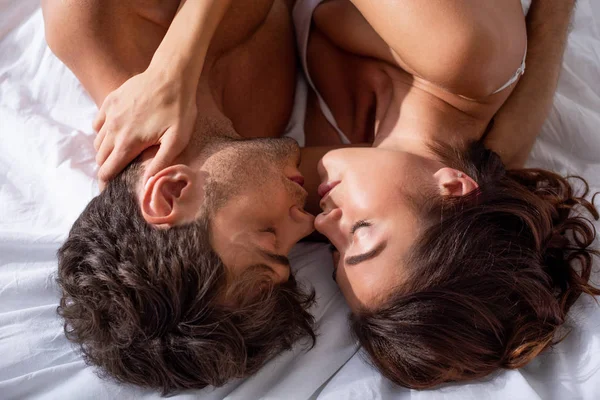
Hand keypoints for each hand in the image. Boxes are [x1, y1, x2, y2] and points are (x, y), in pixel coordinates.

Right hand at [93, 67, 196, 184]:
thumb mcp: (177, 140)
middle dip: (107, 167)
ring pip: (98, 141)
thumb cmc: (178, 109)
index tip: (111, 190)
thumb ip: (160, 164)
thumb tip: (147, 184)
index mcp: (128, 143)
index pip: (107, 171)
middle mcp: (113, 130)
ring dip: (106, 151)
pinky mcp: (110, 101)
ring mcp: (109, 114)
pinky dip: (103, 132)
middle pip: (100, 158)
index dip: (107, 183)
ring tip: (121, 154)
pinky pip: (97, 123)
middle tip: (120, 171)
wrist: (171, 76)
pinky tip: (117, 132)